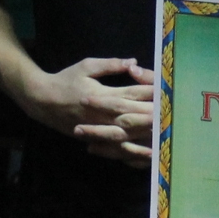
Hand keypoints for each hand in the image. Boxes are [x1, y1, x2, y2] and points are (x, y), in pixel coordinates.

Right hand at [23, 58, 156, 168]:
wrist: (42, 101)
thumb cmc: (65, 80)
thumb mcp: (86, 66)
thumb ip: (111, 65)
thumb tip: (133, 62)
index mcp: (104, 94)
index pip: (134, 93)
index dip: (152, 93)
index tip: (169, 92)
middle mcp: (104, 114)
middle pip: (135, 116)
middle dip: (155, 116)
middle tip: (176, 116)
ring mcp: (99, 128)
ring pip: (128, 134)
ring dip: (147, 135)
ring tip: (166, 136)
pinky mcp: (95, 138)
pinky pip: (116, 148)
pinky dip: (132, 152)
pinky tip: (146, 155)